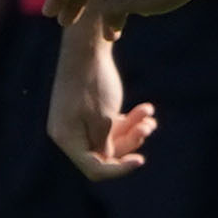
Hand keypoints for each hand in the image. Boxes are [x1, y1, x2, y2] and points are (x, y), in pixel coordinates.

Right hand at [46, 15, 156, 180]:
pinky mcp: (87, 111)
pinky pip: (110, 124)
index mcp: (67, 138)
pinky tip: (146, 110)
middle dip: (131, 141)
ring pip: (111, 138)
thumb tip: (106, 161)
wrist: (87, 48)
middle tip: (150, 126)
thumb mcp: (104, 118)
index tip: (141, 160)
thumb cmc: (94, 83)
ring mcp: (78, 122)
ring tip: (149, 114)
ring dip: (134, 129)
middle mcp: (69, 133)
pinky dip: (128, 119)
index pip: (94, 168)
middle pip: (105, 154)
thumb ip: (106, 144)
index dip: (119, 169)